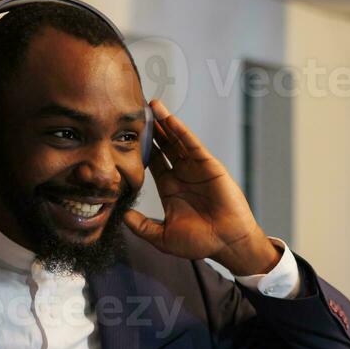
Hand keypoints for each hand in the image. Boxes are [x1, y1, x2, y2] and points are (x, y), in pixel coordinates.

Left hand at [123, 100, 280, 275]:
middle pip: (163, 146)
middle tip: (135, 111)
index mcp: (170, 188)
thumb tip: (121, 216)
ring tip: (150, 105)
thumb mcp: (163, 237)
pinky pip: (192, 144)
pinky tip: (168, 118)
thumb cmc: (200, 243)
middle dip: (151, 130)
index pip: (152, 162)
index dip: (140, 149)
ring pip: (176, 140)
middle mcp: (182, 175)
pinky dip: (180, 130)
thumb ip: (141, 226)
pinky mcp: (209, 165)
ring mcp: (196, 168)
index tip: (125, 135)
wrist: (227, 243)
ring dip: (164, 123)